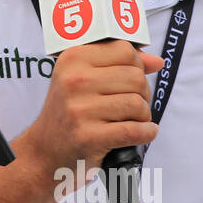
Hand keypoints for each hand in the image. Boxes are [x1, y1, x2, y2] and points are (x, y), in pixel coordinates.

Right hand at [16, 40, 163, 195]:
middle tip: (131, 106)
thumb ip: (120, 65)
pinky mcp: (88, 136)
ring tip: (131, 121)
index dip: (136, 66)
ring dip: (143, 116)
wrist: (45, 151)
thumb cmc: (69, 113)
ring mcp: (79, 109)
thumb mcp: (84, 80)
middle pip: (135, 77)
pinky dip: (146, 133)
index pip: (125, 50)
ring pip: (137, 104)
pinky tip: (143, 133)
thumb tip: (157, 61)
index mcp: (72, 59)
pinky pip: (134, 130)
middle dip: (143, 94)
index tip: (129, 81)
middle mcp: (73, 80)